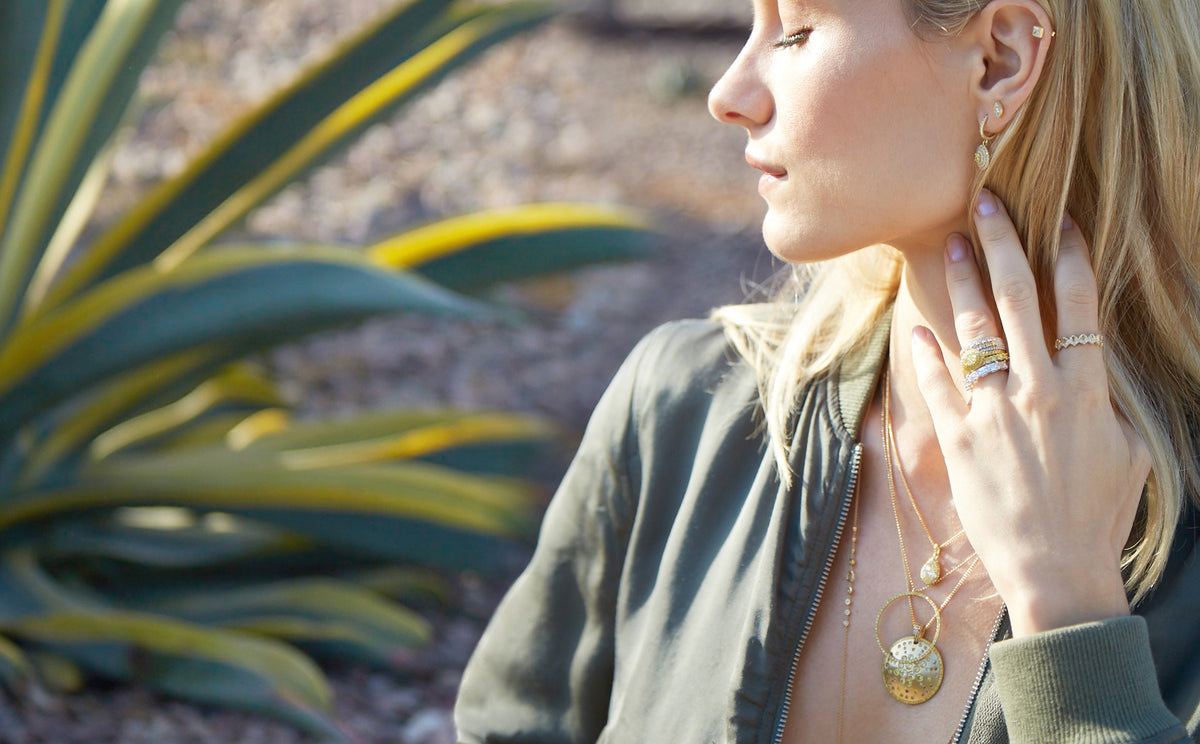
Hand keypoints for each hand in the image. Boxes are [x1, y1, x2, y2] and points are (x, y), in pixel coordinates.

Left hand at [910, 189, 1150, 637]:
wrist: (1057, 573)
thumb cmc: (1097, 517)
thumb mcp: (1127, 454)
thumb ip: (1106, 406)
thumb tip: (1090, 379)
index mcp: (1086, 391)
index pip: (1078, 306)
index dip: (1069, 258)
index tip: (1060, 222)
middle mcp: (1038, 390)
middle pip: (1018, 299)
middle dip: (1001, 243)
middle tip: (984, 202)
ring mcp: (994, 412)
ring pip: (975, 329)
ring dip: (961, 282)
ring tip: (950, 245)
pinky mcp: (958, 438)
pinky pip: (937, 381)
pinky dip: (925, 351)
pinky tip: (916, 326)